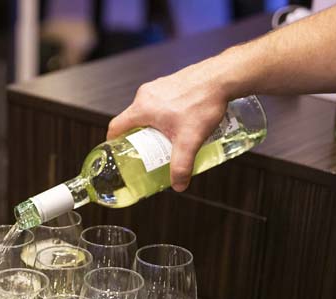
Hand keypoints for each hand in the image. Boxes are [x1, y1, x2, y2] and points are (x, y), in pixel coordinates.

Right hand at [107, 60, 229, 191]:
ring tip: (165, 138)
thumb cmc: (203, 101)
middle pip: (132, 120)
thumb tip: (178, 184)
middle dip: (137, 137)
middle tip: (147, 151)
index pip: (116, 126)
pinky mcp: (170, 83)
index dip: (113, 142)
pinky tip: (179, 122)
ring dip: (152, 126)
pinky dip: (163, 114)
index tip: (117, 152)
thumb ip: (182, 165)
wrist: (222, 77)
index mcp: (142, 108)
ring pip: (147, 111)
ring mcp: (158, 86)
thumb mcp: (190, 140)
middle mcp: (146, 95)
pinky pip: (159, 102)